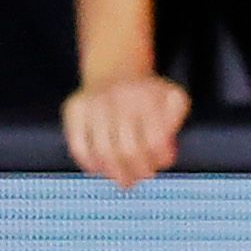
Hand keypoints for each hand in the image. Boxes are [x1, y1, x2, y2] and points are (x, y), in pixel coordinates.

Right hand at [62, 71, 192, 186]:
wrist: (115, 70)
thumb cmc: (149, 97)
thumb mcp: (174, 99)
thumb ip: (176, 121)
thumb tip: (165, 150)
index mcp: (147, 96)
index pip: (155, 142)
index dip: (159, 160)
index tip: (159, 162)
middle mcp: (119, 97)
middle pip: (129, 151)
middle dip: (138, 172)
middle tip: (141, 176)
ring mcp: (94, 102)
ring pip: (103, 152)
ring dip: (115, 174)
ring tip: (124, 179)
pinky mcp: (74, 108)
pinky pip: (79, 146)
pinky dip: (91, 164)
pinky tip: (101, 168)